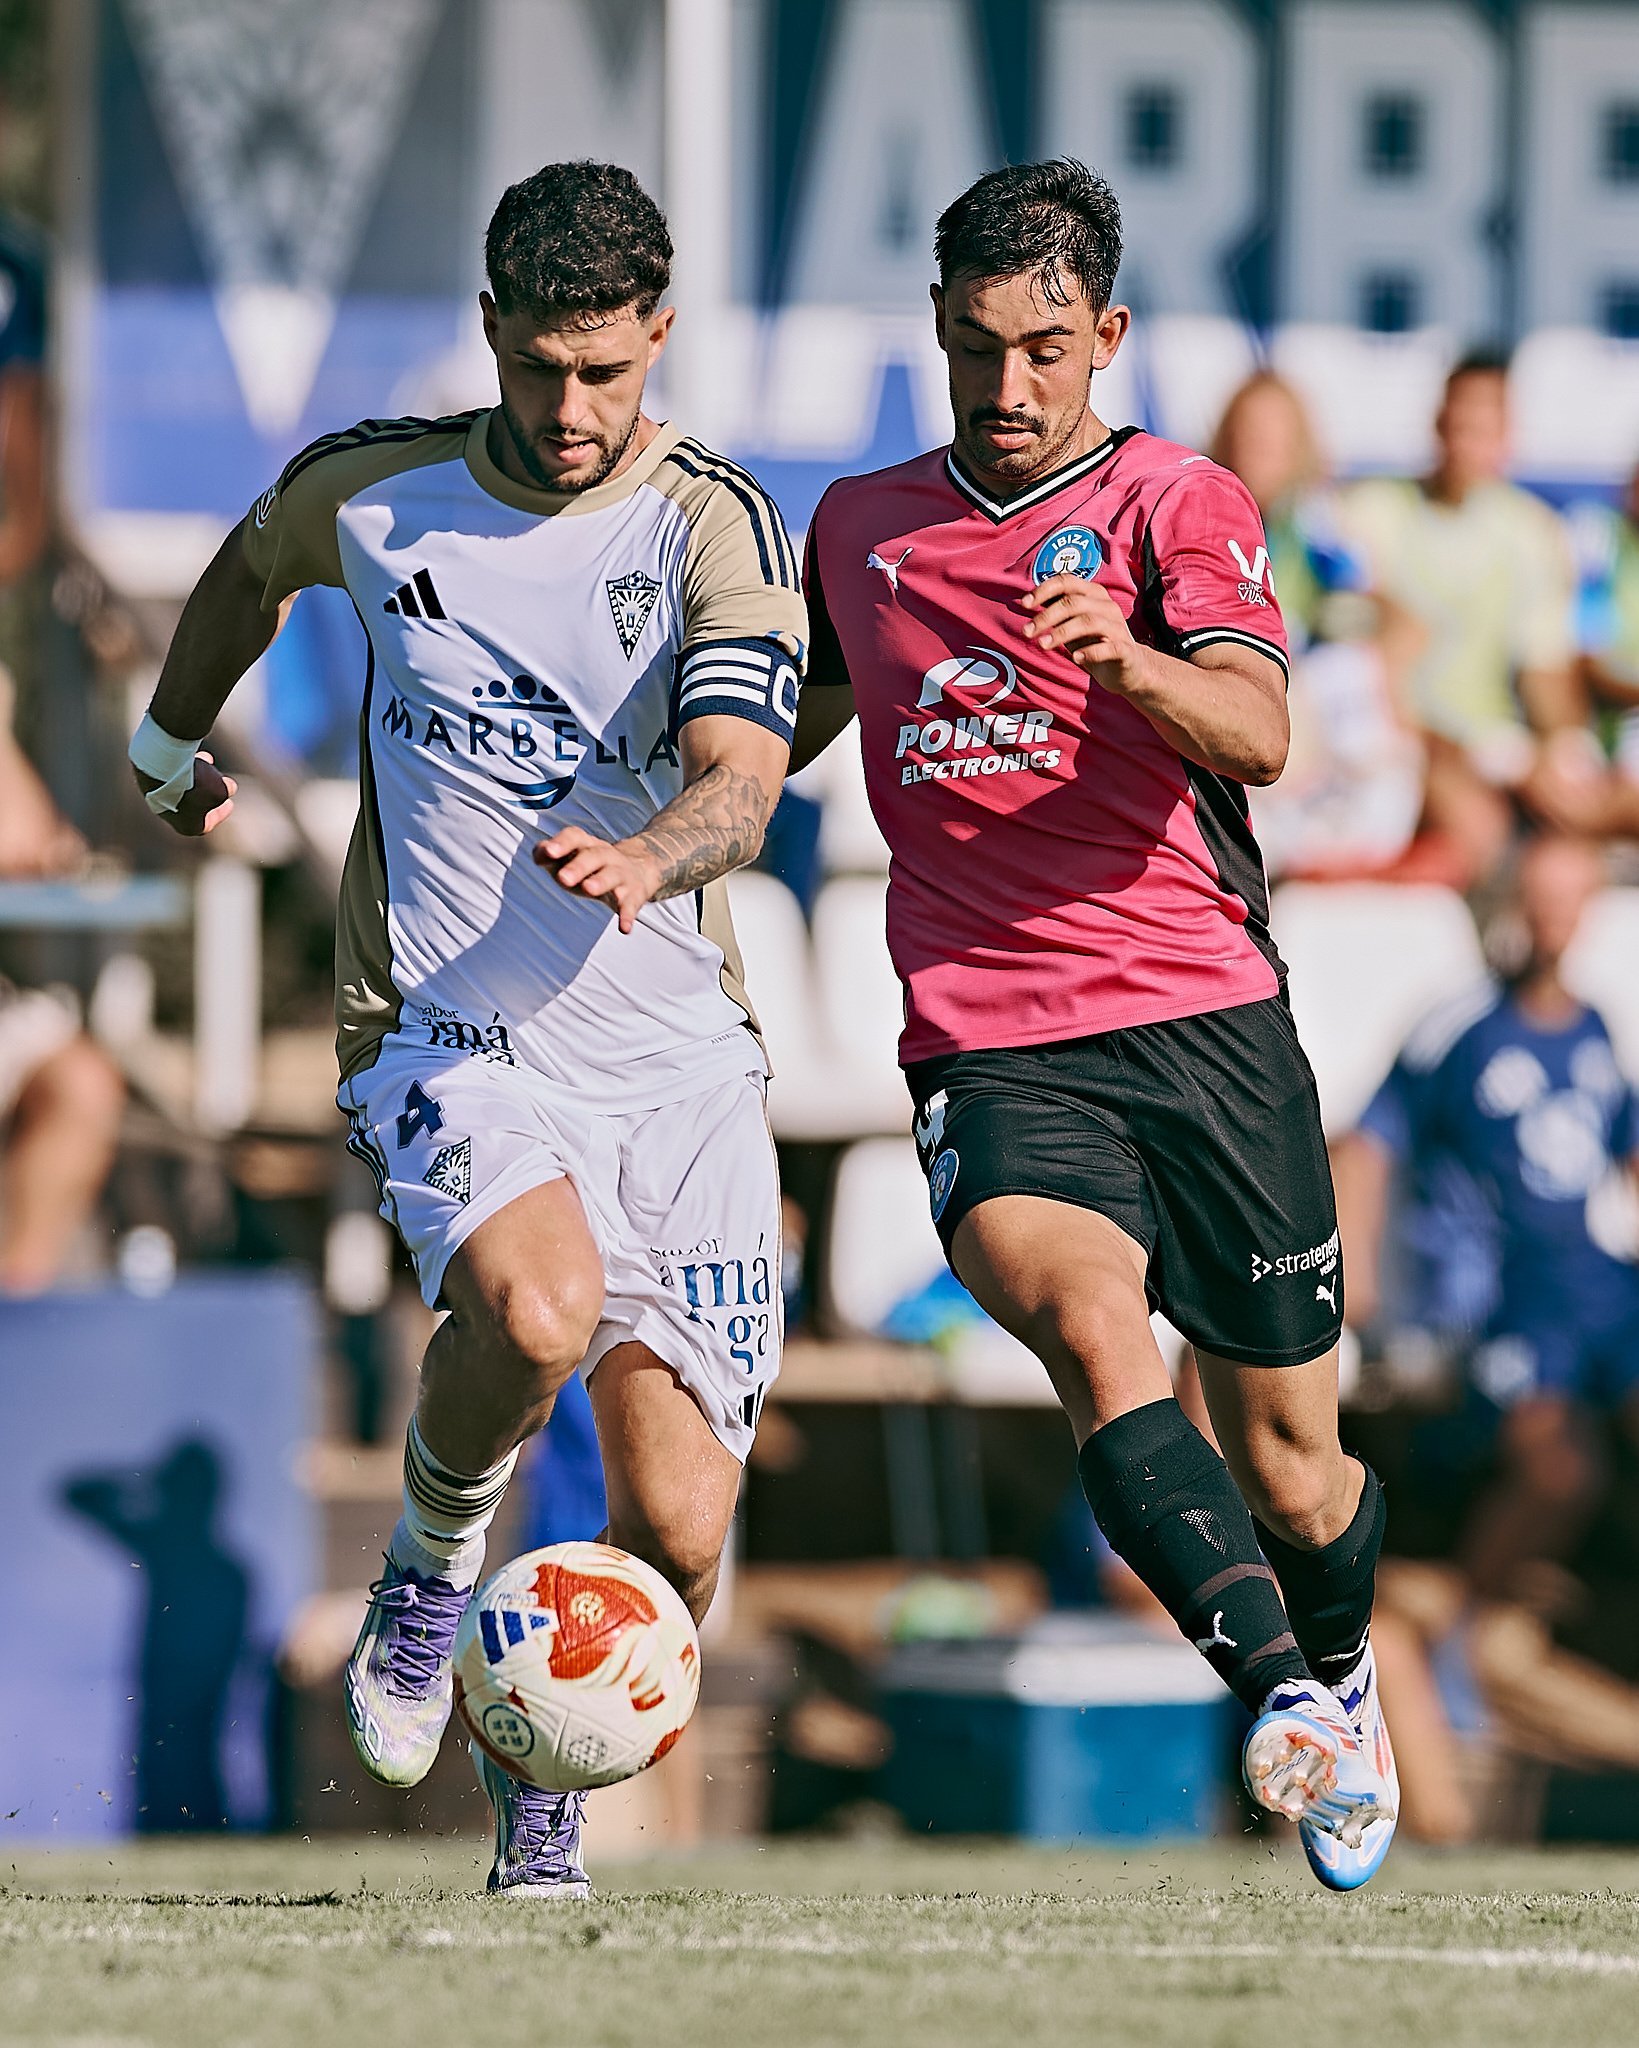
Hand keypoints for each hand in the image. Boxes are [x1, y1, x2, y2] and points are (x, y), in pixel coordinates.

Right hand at [132, 750, 236, 836]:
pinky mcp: (148, 779)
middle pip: (194, 804)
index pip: (207, 824)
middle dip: (209, 791)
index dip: (220, 813)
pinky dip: (185, 767)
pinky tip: (194, 755)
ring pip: (182, 787)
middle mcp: (169, 815)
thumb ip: (226, 790)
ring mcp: (156, 797)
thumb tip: (229, 787)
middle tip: (221, 782)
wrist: (162, 763)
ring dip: (197, 775)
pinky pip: (170, 775)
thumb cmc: (194, 783)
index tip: (230, 803)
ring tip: (208, 761)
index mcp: (187, 825)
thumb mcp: (220, 789)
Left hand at [533, 825, 661, 933]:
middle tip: (563, 878)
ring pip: (612, 875)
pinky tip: (624, 927)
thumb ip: (549, 855)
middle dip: (578, 866)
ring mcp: (621, 874)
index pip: (575, 837)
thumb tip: (539, 854)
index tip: (549, 852)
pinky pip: (631, 905)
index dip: (561, 843)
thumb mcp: (570, 859)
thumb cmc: (594, 867)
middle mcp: (606, 856)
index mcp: (587, 845)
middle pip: (593, 856)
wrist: (639, 870)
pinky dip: (628, 916)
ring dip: (601, 882)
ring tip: (589, 889)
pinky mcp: (634, 895)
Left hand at [1021, 575, 1146, 692]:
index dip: (1044, 590)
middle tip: (1027, 632)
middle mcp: (1107, 606)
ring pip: (1088, 621)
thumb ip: (1056, 611)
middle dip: (1046, 616)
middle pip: (1073, 602)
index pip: (1066, 582)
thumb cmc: (1095, 643)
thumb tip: (1028, 601)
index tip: (1024, 604)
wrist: (1128, 669)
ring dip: (1061, 633)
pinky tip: (1075, 658)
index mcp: (1094, 594)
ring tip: (1043, 645)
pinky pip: (1109, 648)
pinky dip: (1091, 652)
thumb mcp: (1073, 625)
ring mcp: (1118, 627)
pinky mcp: (1125, 649)